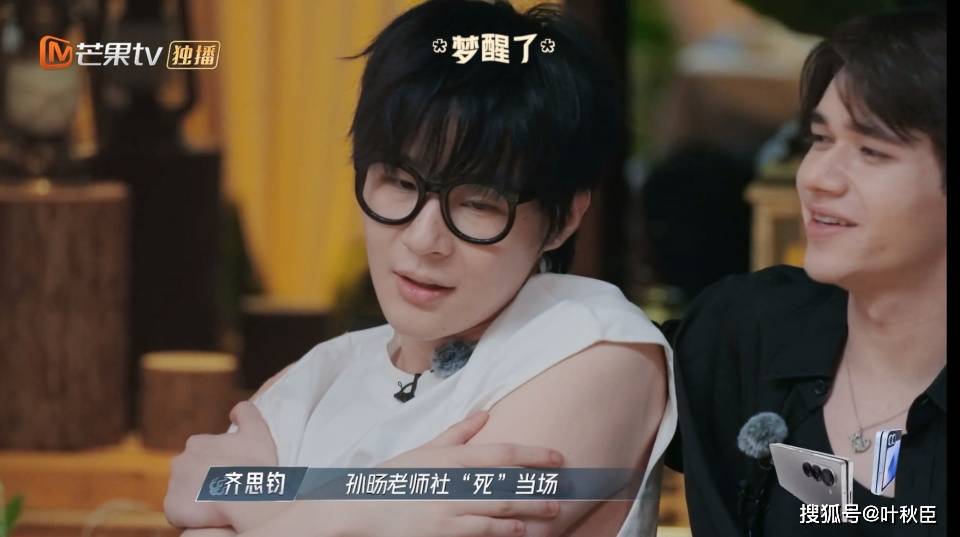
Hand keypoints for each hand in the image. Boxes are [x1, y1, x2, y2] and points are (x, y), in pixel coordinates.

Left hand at [164, 401, 277, 528]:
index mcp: (197, 443)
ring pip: (185, 492)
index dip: (219, 463)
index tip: (232, 472)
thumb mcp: (257, 431)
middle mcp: (179, 461)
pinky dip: (190, 514)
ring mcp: (173, 485)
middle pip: (191, 472)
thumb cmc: (253, 465)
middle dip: (204, 479)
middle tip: (226, 488)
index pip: (204, 454)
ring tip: (218, 504)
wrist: (245, 497)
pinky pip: (179, 512)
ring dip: (197, 497)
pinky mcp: (171, 508)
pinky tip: (208, 515)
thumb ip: (246, 412)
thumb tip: (234, 411)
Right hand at [237, 411, 564, 536]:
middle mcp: (456, 483)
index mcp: (453, 458)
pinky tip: (522, 533)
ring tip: (551, 514)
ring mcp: (451, 511)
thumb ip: (458, 433)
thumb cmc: (394, 478)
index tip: (557, 457)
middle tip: (562, 491)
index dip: (534, 454)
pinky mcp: (444, 533)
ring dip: (529, 513)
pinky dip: (505, 533)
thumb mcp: (425, 450)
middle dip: (539, 489)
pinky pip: (482, 534)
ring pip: (501, 513)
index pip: (503, 453)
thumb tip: (485, 413)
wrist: (360, 509)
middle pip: (508, 486)